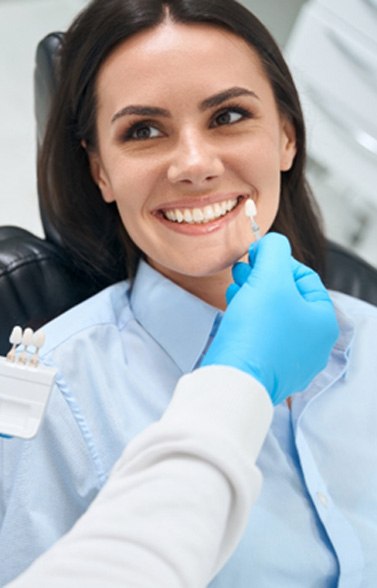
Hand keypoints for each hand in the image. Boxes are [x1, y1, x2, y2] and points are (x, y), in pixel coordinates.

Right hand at [201, 233, 338, 404]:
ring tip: (234, 287)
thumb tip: (271, 244)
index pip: (304, 277)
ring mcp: (292, 360)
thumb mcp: (269, 278)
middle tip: (241, 270)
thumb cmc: (257, 331)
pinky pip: (262, 335)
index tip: (253, 256)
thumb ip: (274, 250)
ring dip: (253, 295)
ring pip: (273, 315)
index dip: (277, 260)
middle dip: (262, 277)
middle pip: (287, 296)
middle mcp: (313, 344)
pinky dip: (249, 318)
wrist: (234, 379)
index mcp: (323, 322)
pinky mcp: (269, 369)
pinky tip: (233, 308)